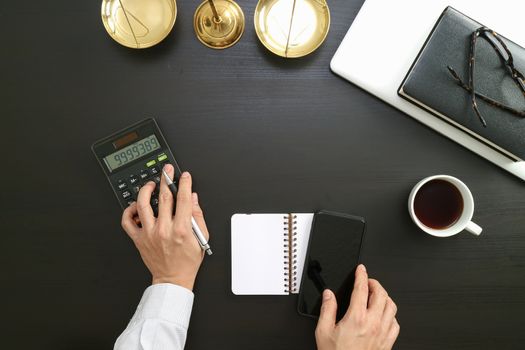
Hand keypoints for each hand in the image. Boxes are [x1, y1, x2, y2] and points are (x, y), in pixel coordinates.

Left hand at [120, 164, 208, 289]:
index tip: (184, 176)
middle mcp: (163, 229)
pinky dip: (129, 211)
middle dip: (166, 179)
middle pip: (164, 197)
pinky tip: (136, 206)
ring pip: (143, 205)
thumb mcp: (201, 238)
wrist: (173, 278)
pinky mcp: (139, 239)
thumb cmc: (187, 261)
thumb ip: (198, 216)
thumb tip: (193, 198)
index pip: (183, 199)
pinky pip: (127, 221)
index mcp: (181, 229)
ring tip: (150, 185)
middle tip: (166, 170)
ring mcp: (149, 234)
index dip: (184, 183)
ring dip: (146, 191)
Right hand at [315, 265, 398, 349]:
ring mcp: (383, 333)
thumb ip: (327, 309)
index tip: (361, 269)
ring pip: (392, 306)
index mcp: (357, 318)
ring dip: (385, 296)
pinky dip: (391, 314)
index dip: (362, 275)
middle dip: (375, 283)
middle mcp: (373, 323)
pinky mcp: (388, 343)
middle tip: (368, 281)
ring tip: (377, 295)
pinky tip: (384, 315)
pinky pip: (396, 323)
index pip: (362, 288)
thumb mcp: (323, 332)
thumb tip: (328, 294)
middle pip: (381, 294)